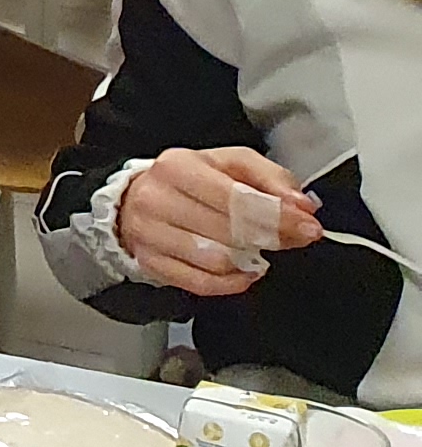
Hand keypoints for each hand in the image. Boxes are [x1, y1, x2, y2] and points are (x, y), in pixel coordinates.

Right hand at [116, 145, 318, 294]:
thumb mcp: (230, 163)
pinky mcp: (150, 262)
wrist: (137, 199)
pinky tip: (243, 270)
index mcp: (178, 166)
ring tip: (257, 251)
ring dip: (248, 260)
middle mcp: (156, 198)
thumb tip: (301, 205)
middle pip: (229, 230)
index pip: (235, 196)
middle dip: (270, 238)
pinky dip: (232, 282)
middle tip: (291, 239)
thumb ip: (270, 178)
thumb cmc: (192, 182)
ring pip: (216, 260)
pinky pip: (201, 283)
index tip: (308, 226)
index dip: (277, 214)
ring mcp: (149, 233)